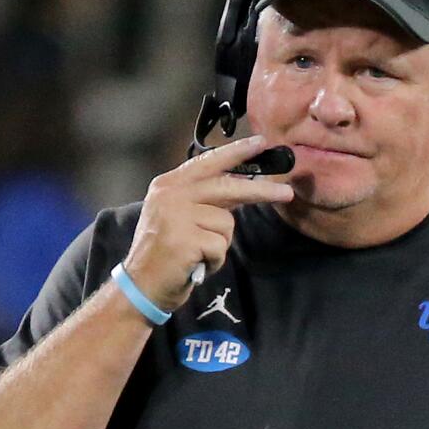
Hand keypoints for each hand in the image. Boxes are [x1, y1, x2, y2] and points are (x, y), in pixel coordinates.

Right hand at [122, 136, 293, 311]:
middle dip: (261, 192)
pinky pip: (220, 247)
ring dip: (220, 244)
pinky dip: (214, 261)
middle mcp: (170, 195)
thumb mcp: (178, 215)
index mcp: (169, 184)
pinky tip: (196, 265)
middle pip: (227, 187)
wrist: (140, 286)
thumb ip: (204, 198)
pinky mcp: (183, 240)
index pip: (208, 162)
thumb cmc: (166, 253)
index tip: (261, 142)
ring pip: (226, 223)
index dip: (237, 152)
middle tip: (288, 193)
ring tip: (199, 253)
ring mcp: (175, 217)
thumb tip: (244, 184)